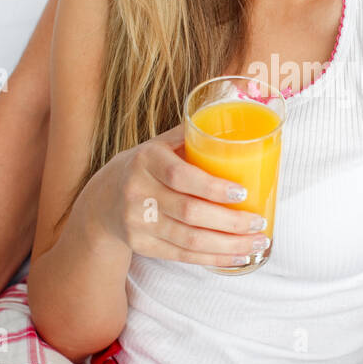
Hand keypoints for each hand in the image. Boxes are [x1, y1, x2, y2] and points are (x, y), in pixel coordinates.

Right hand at [85, 123, 269, 268]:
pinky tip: (238, 256)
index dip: (213, 187)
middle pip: (189, 213)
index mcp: (146, 160)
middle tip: (259, 222)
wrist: (103, 201)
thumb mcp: (159, 145)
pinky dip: (214, 258)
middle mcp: (137, 192)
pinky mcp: (141, 245)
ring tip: (257, 243)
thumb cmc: (146, 167)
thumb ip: (191, 133)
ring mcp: (137, 222)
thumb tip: (235, 104)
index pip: (180, 176)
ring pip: (189, 240)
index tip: (243, 192)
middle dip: (230, 222)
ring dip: (229, 245)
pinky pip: (183, 256)